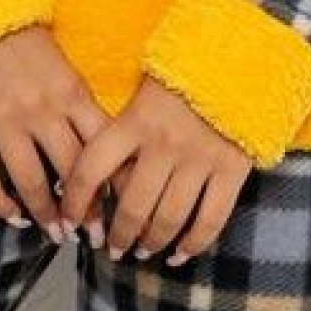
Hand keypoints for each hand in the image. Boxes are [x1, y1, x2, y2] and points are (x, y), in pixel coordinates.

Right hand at [0, 25, 119, 240]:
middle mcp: (40, 112)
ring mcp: (2, 123)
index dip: (115, 185)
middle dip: (85, 212)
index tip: (122, 208)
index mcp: (70, 93)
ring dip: (46, 215)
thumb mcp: (61, 66)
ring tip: (55, 233)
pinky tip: (12, 215)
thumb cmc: (19, 38)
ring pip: (32, 184)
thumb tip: (101, 149)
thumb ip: (78, 105)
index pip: (103, 149)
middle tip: (91, 234)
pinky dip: (0, 204)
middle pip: (72, 175)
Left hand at [56, 75, 252, 266]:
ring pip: (168, 219)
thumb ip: (124, 129)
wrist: (243, 56)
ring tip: (143, 251)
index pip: (90, 170)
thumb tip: (97, 174)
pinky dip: (194, 244)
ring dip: (151, 243)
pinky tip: (181, 254)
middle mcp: (163, 144)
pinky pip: (210, 219)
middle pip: (131, 207)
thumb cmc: (186, 73)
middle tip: (113, 248)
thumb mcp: (144, 91)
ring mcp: (199, 159)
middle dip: (118, 236)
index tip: (67, 220)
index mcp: (134, 121)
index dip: (73, 202)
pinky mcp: (231, 169)